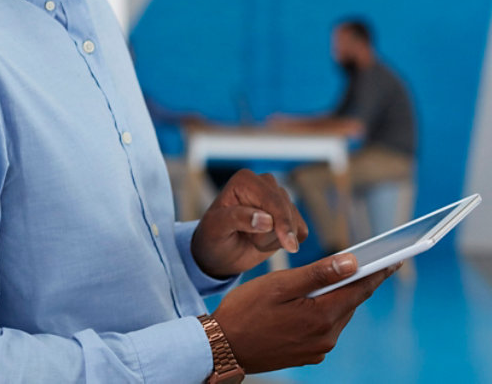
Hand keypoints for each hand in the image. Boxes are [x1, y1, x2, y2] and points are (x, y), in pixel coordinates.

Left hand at [192, 169, 307, 277]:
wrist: (220, 252)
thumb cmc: (214, 237)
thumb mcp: (216, 228)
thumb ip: (237, 219)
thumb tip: (267, 219)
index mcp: (245, 180)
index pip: (273, 200)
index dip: (282, 223)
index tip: (288, 245)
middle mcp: (265, 183)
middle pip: (287, 212)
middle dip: (273, 234)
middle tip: (248, 239)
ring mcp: (279, 197)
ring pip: (295, 223)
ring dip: (276, 240)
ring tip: (252, 239)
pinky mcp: (289, 213)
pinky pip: (301, 231)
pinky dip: (286, 243)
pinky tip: (265, 241)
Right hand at [213, 254, 400, 372]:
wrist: (222, 348)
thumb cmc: (245, 311)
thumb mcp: (279, 285)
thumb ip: (317, 274)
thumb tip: (352, 263)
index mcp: (322, 316)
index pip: (360, 289)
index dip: (377, 273)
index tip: (395, 260)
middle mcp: (327, 337)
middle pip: (348, 302)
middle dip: (349, 283)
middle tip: (350, 264)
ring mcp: (318, 349)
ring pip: (335, 316)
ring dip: (331, 299)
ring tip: (317, 284)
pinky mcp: (308, 355)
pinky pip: (323, 329)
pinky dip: (320, 314)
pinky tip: (301, 306)